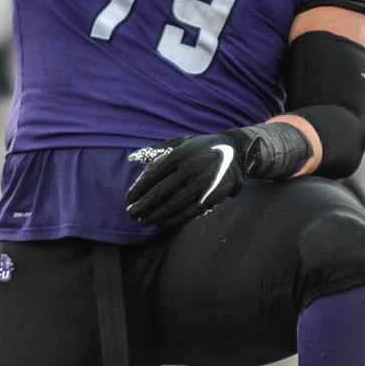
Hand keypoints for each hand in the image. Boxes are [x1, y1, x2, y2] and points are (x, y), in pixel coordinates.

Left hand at [126, 132, 250, 229]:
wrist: (236, 152)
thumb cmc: (201, 147)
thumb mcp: (180, 142)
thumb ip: (156, 150)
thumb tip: (131, 159)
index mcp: (179, 154)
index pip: (152, 175)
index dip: (138, 189)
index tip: (128, 200)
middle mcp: (190, 167)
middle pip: (160, 192)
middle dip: (143, 206)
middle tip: (131, 215)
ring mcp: (202, 182)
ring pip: (173, 204)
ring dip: (155, 215)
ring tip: (143, 221)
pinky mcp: (213, 194)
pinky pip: (190, 212)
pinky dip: (174, 220)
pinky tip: (163, 224)